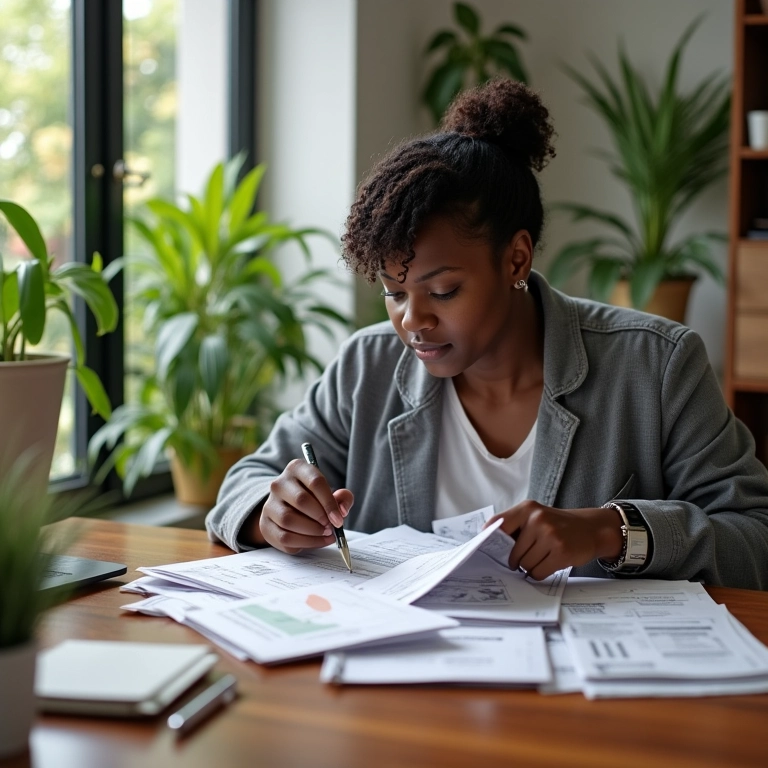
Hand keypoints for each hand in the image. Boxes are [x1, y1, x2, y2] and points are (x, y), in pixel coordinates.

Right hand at [255, 459, 353, 553]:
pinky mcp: (265, 525)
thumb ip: (342, 498)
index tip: (339, 519)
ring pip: (289, 520)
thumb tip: (342, 510)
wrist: (288, 508)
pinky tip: (316, 541)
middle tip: (331, 527)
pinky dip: (304, 543)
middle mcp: (279, 483)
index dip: (329, 503)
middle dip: (320, 517)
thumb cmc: (314, 498)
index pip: (315, 482)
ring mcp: (269, 504)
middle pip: (301, 500)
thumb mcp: (330, 493)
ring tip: (325, 534)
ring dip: (312, 532)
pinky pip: (284, 537)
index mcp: (297, 468)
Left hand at [485, 500, 622, 580]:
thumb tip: (487, 543)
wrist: (591, 529)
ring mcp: (550, 535)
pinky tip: (549, 563)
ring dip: (530, 568)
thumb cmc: (557, 525)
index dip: (489, 540)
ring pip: (525, 565)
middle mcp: (537, 519)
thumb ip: (514, 525)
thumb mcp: (535, 516)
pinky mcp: (562, 552)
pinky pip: (538, 572)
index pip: (497, 524)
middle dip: (517, 560)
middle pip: (512, 553)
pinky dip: (540, 573)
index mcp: (527, 508)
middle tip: (527, 556)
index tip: (486, 549)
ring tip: (541, 558)